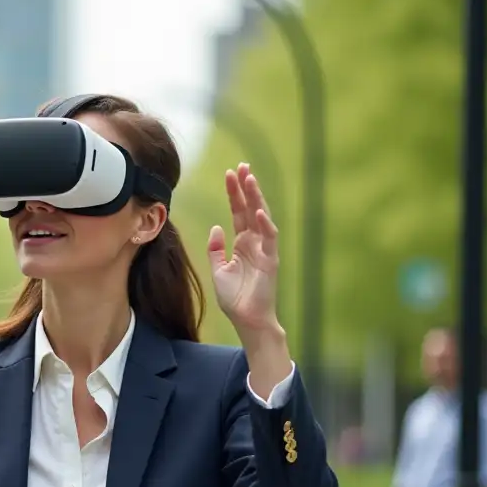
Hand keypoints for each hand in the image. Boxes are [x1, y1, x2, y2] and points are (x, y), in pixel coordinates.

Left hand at [208, 164, 279, 335]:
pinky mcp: (271, 261)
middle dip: (246, 188)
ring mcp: (264, 250)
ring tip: (249, 179)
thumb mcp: (218, 269)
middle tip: (241, 166)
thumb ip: (216, 249)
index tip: (229, 174)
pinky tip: (258, 211)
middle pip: (250, 209)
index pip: (238, 212)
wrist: (246, 319)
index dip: (234, 193)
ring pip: (262, 218)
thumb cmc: (234, 297)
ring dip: (256, 198)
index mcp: (242, 243)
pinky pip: (270, 239)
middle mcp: (255, 242)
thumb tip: (216, 227)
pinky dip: (265, 225)